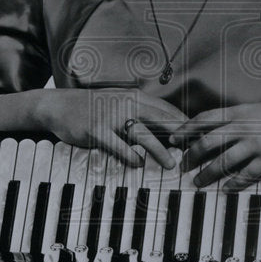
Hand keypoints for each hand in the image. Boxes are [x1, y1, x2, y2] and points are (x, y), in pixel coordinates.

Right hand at [36, 88, 187, 168]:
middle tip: (194, 152)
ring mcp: (111, 117)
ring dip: (158, 150)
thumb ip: (144, 116)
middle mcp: (127, 104)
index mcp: (137, 98)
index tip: (200, 139)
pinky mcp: (96, 130)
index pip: (168, 111)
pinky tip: (138, 163)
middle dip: (179, 137)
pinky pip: (117, 145)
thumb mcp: (122, 105)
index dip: (185, 126)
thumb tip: (170, 133)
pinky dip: (129, 155)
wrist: (60, 105)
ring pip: (142, 134)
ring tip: (171, 164)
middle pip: (161, 120)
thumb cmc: (96, 108)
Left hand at [169, 100, 260, 188]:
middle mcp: (245, 126)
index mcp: (240, 112)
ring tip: (198, 182)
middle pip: (207, 142)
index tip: (173, 139)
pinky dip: (233, 183)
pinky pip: (245, 175)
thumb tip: (217, 127)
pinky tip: (226, 189)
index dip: (185, 129)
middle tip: (182, 167)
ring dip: (207, 174)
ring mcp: (257, 143)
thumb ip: (238, 118)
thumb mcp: (259, 110)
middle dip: (190, 156)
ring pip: (222, 161)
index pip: (204, 119)